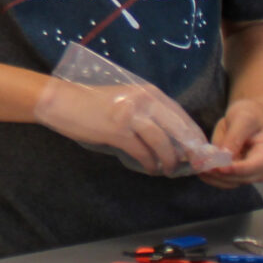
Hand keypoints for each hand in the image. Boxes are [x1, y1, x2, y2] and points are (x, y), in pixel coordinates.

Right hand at [31, 76, 204, 175]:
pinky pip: (143, 152)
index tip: (200, 152)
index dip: (194, 136)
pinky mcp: (118, 130)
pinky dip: (150, 163)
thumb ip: (148, 114)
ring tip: (169, 170)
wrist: (62, 101)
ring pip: (163, 143)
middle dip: (189, 151)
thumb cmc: (94, 103)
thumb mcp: (127, 101)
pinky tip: (151, 169)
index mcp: (149, 92)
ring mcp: (131, 115)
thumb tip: (172, 139)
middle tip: (193, 166)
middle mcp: (144, 100)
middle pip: (178, 130)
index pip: (182, 116)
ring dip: (169, 161)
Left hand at [200, 100, 262, 188]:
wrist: (250, 117)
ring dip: (213, 177)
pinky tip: (200, 168)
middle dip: (221, 174)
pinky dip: (211, 177)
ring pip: (231, 183)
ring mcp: (250, 174)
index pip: (255, 166)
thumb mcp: (243, 120)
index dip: (238, 169)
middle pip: (242, 178)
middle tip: (202, 165)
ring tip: (197, 166)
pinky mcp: (238, 175)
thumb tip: (224, 156)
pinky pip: (224, 181)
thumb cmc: (250, 115)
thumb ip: (234, 138)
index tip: (220, 168)